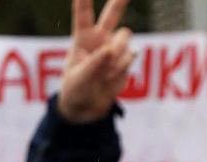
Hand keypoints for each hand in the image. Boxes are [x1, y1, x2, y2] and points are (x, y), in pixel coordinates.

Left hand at [58, 0, 133, 123]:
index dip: (83, 2)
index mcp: (82, 40)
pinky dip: (121, 67)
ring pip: (124, 37)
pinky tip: (110, 76)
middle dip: (120, 1)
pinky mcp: (126, 57)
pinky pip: (130, 55)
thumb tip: (110, 49)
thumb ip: (94, 64)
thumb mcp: (79, 79)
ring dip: (116, 54)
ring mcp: (115, 47)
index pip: (83, 17)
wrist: (88, 106)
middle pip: (112, 14)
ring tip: (103, 72)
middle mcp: (100, 39)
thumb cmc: (76, 89)